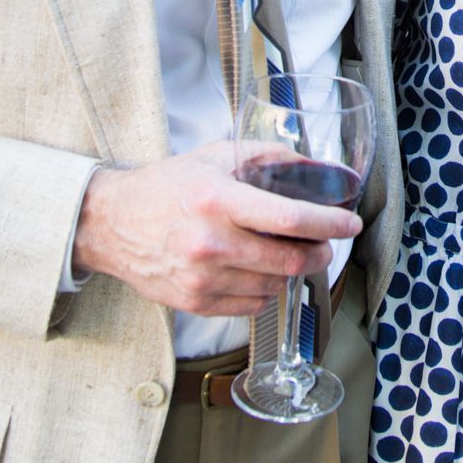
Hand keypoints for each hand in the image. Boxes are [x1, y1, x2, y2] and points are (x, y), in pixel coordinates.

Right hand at [71, 141, 359, 316]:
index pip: (290, 219)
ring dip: (290, 272)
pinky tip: (254, 270)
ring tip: (281, 252)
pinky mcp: (195, 303)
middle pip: (289, 261)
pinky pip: (252, 306)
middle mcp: (211, 243)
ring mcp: (202, 279)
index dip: (329, 224)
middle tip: (322, 243)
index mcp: (219, 201)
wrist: (113, 223)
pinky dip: (264, 290)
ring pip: (275, 287)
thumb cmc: (169, 186)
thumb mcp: (216, 156)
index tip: (350, 223)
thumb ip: (269, 157)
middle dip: (318, 253)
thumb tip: (317, 166)